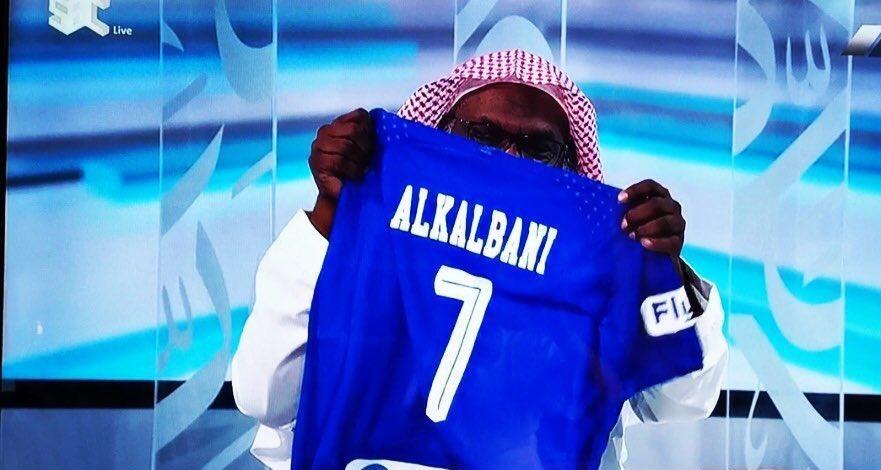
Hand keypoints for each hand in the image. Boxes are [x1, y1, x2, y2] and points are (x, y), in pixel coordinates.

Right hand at [308, 108, 373, 237]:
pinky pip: (338, 161)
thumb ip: (372, 132)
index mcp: (340, 124)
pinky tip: (353, 177)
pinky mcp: (316, 162)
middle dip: (365, 149)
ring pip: (345, 146)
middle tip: (367, 163)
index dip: (371, 133)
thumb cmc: (361, 171)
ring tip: (360, 170)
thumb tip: (389, 123)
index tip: (373, 149)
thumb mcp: (370, 147)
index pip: (360, 116)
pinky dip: (350, 170)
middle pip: (353, 131)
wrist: (347, 198)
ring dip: (358, 162)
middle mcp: (326, 131)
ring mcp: (318, 146)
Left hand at [618, 179, 684, 257]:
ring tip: (631, 236)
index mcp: (660, 195)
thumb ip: (625, 209)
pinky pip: (670, 241)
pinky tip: (644, 243)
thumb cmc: (639, 228)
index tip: (619, 200)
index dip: (635, 190)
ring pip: (665, 222)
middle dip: (637, 214)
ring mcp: (678, 224)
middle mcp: (672, 206)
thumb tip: (604, 205)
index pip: (650, 186)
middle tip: (623, 225)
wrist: (653, 254)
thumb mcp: (633, 216)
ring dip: (646, 228)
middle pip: (656, 204)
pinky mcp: (678, 242)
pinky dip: (656, 242)